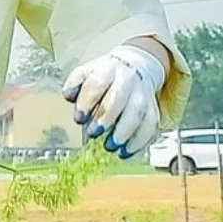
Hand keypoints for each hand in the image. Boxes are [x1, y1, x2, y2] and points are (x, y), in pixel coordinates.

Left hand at [63, 43, 171, 159]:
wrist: (134, 68)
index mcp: (107, 70)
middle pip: (120, 98)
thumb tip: (69, 96)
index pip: (98, 83)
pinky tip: (126, 152)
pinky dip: (139, 142)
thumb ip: (74, 85)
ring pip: (138, 113)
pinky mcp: (152, 109)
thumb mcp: (86, 74)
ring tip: (110, 147)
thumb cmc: (104, 78)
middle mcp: (127, 80)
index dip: (88, 101)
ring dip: (124, 133)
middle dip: (106, 118)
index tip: (79, 118)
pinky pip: (151, 126)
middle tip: (93, 134)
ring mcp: (142, 94)